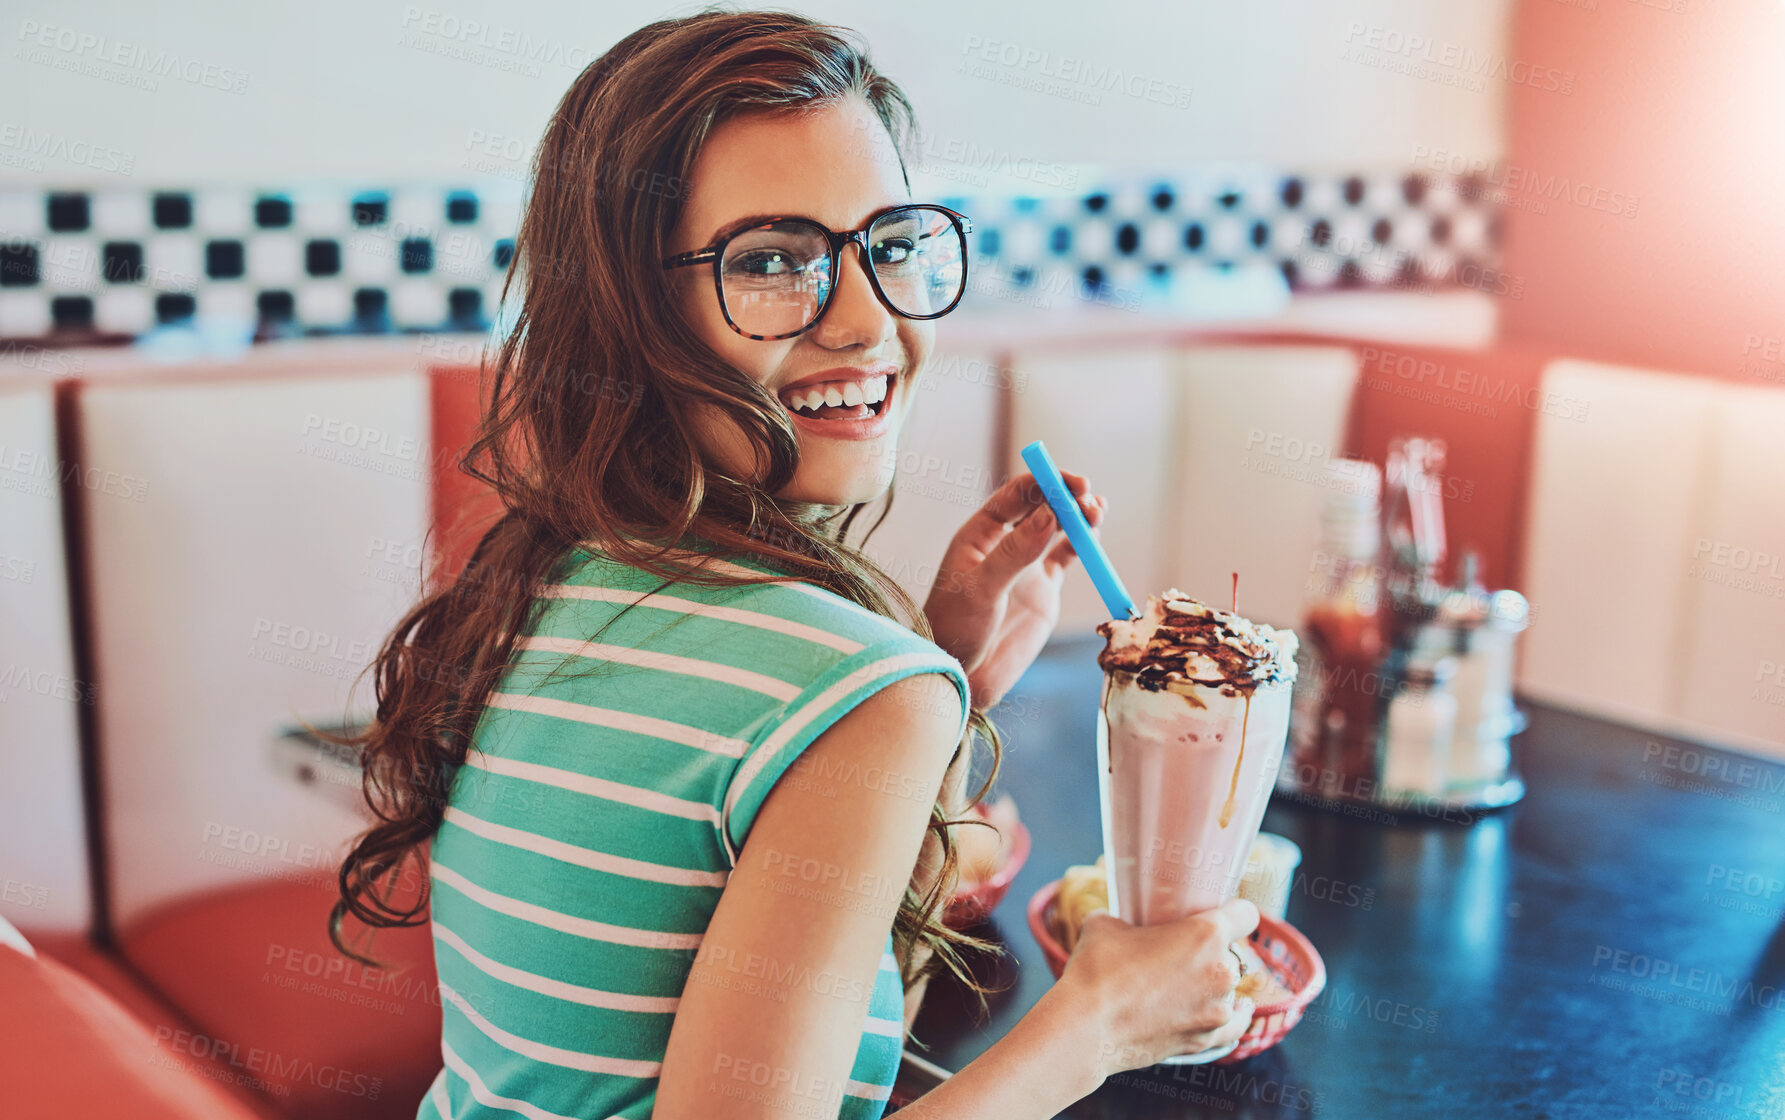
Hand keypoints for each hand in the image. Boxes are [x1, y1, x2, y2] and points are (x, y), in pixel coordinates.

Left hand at [923, 470, 1105, 709]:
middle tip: (1088, 497)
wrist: (961, 674)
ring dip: (1077, 515)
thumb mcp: (981, 589)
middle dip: (1065, 496)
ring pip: (1056, 527)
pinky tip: (1094, 531)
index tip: (1071, 482)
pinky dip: (1082, 541)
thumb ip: (1015, 553)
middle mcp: (1004, 543)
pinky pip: (1066, 555)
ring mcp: (1025, 564)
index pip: (1015, 495)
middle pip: (1040, 506)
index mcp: (980, 534)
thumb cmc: (956, 629)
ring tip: (1096, 510)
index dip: (1044, 482)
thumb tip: (1049, 514)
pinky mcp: (1042, 587)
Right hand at [1059, 897, 1259, 1075]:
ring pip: (1230, 988)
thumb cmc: (1096, 971)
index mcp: (1205, 935)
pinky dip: (1233, 1017)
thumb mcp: (1106, 924)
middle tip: (1183, 952)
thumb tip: (1121, 921)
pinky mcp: (1206, 1039)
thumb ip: (1125, 918)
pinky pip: (1233, 1026)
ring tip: (1186, 983)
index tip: (1222, 914)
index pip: (1245, 913)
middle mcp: (1221, 972)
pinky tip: (1236, 1011)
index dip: (1235, 911)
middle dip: (1213, 951)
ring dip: (1214, 983)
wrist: (1085, 1028)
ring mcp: (1217, 1010)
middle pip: (1234, 953)